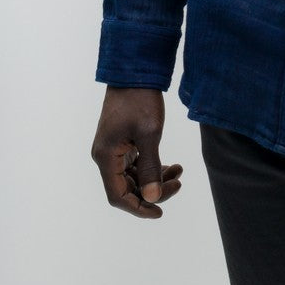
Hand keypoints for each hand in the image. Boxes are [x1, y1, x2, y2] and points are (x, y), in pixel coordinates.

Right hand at [91, 86, 182, 219]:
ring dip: (156, 179)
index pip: (118, 196)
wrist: (135, 71)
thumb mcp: (149, 134)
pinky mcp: (123, 143)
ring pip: (134, 178)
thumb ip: (151, 167)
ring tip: (179, 172)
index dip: (138, 208)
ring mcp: (114, 150)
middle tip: (178, 183)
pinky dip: (154, 168)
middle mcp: (106, 157)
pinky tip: (173, 165)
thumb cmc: (141, 100)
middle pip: (127, 189)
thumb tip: (152, 198)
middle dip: (153, 191)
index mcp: (106, 157)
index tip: (160, 212)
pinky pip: (137, 165)